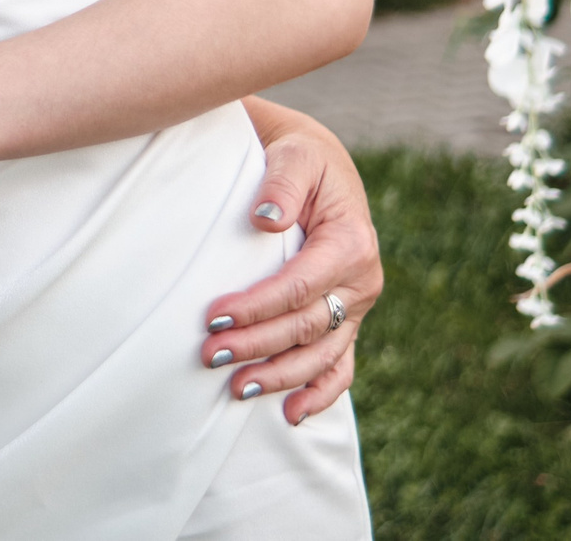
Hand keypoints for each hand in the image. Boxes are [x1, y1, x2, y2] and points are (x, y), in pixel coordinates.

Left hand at [201, 105, 380, 424]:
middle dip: (257, 344)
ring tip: (236, 390)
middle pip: (305, 326)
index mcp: (351, 243)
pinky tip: (289, 414)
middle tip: (209, 355)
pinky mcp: (347, 320)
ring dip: (279, 376)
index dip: (258, 307)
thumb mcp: (295, 155)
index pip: (299, 287)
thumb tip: (265, 218)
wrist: (319, 166)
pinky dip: (319, 393)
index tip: (214, 316)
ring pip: (321, 354)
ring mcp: (356, 306)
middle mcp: (361, 281)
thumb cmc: (301, 158)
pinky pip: (339, 365)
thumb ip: (281, 183)